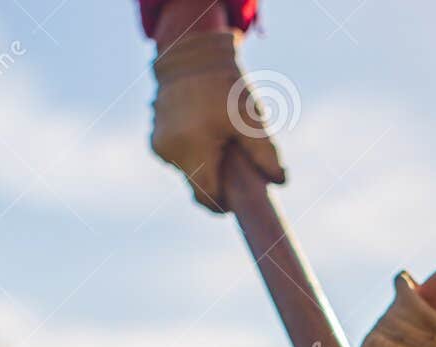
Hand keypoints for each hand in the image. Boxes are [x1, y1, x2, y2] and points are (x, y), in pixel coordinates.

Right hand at [150, 30, 284, 211]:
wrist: (190, 55)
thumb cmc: (225, 86)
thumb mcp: (250, 117)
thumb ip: (265, 153)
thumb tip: (281, 181)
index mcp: (192, 148)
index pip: (207, 197)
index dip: (224, 203)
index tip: (237, 199)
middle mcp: (170, 150)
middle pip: (198, 185)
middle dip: (216, 181)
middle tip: (234, 161)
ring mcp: (159, 145)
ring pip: (189, 172)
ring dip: (205, 164)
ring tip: (218, 137)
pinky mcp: (155, 139)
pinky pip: (179, 157)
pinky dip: (193, 152)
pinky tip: (202, 130)